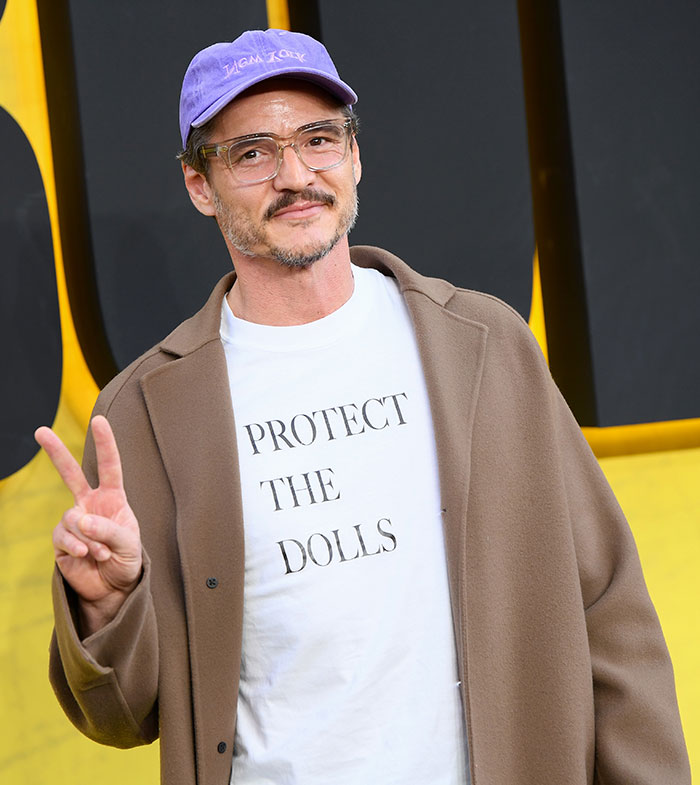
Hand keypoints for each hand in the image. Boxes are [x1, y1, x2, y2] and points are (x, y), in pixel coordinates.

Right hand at [35, 415, 142, 634]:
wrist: (114, 589)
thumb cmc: (127, 560)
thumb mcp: (128, 544)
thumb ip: (108, 529)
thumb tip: (81, 518)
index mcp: (113, 498)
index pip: (109, 466)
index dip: (105, 443)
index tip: (99, 420)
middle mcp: (90, 505)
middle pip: (71, 474)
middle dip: (56, 452)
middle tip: (40, 431)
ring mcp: (74, 522)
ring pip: (72, 518)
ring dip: (88, 537)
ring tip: (100, 552)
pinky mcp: (62, 541)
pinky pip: (64, 537)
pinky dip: (76, 546)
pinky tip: (86, 555)